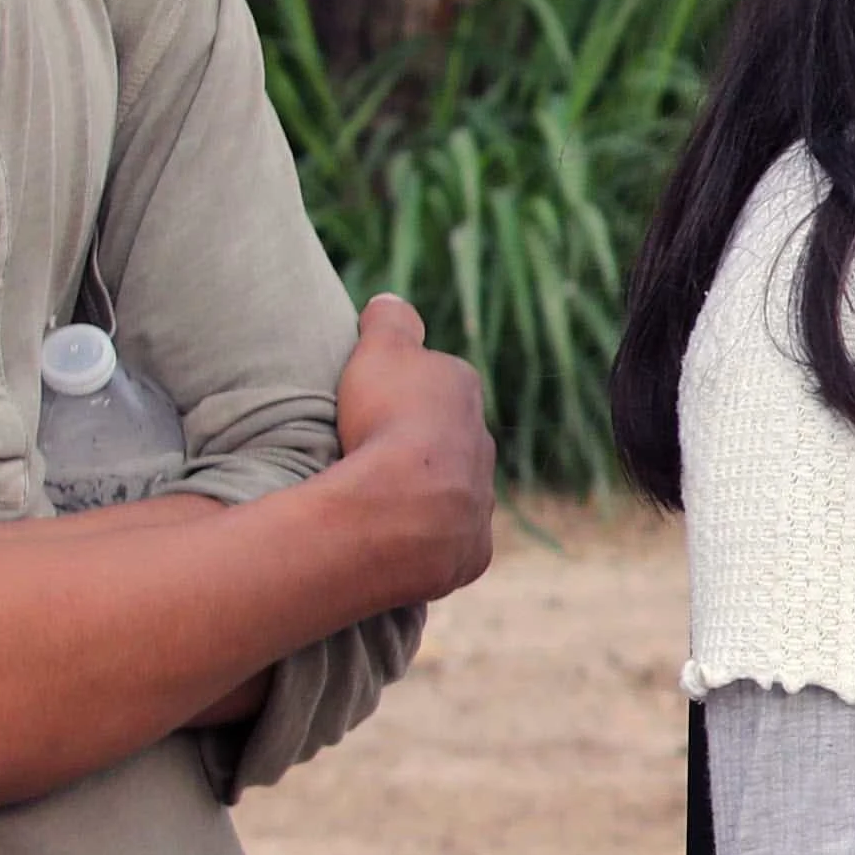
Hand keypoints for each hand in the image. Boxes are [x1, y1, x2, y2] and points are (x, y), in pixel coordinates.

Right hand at [323, 294, 500, 602]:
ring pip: (453, 492)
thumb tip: (391, 303)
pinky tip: (394, 542)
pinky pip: (446, 542)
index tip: (374, 402)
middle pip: (449, 439)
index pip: (437, 381)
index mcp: (462, 391)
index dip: (401, 389)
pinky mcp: (470, 551)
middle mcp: (483, 446)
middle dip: (420, 444)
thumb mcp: (379, 351)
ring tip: (378, 503)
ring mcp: (480, 502)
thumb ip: (389, 321)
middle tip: (371, 455)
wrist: (398, 508)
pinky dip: (424, 540)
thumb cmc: (384, 421)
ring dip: (424, 495)